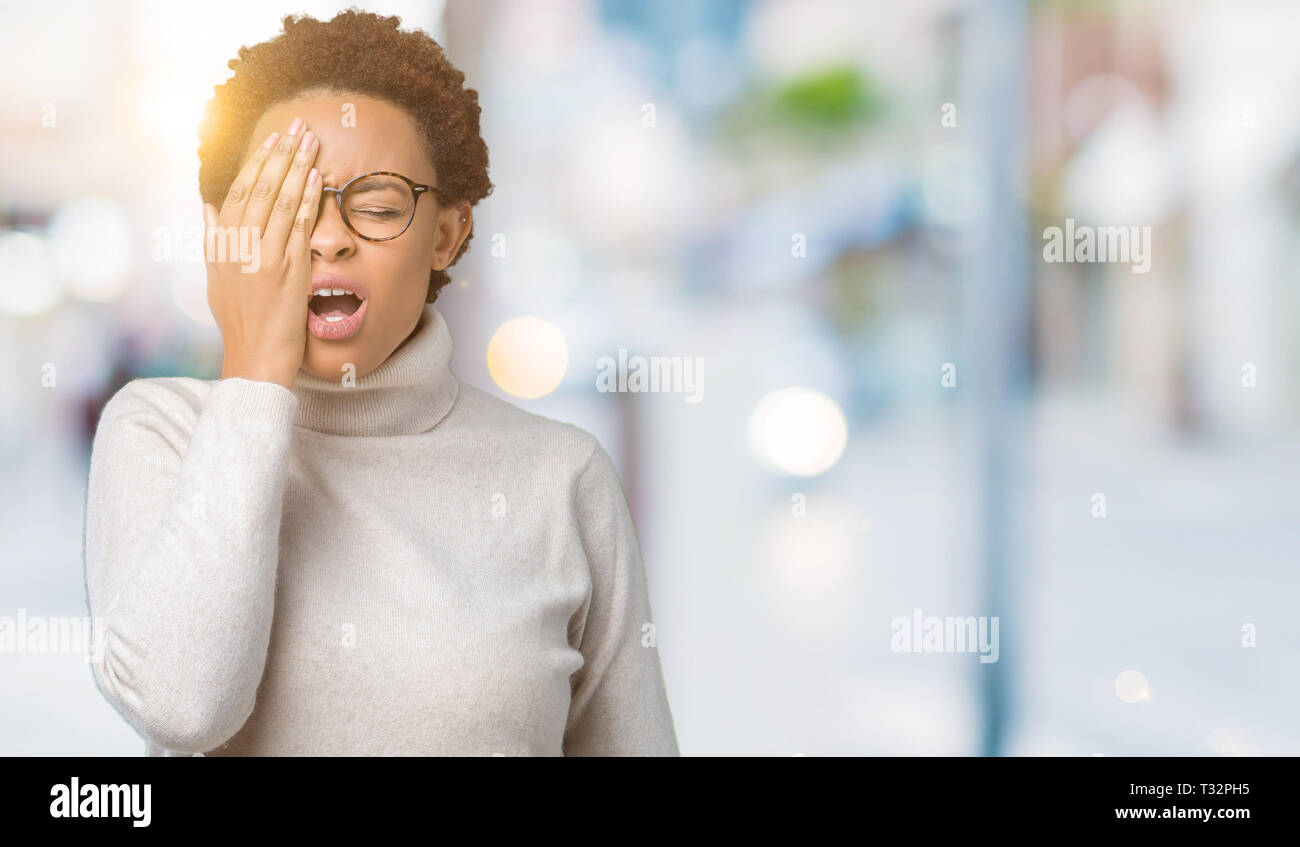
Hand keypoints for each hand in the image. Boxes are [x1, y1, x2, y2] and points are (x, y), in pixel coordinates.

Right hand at [204, 117, 322, 390]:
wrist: (255, 357)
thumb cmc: (240, 321)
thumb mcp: (216, 278)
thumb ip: (212, 239)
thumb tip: (207, 205)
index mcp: (221, 244)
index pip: (240, 191)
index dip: (257, 162)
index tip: (272, 138)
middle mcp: (239, 245)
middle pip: (261, 188)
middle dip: (280, 153)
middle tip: (296, 125)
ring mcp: (263, 256)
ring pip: (280, 200)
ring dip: (297, 166)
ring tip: (310, 140)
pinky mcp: (287, 269)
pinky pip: (298, 225)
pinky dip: (307, 198)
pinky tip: (316, 176)